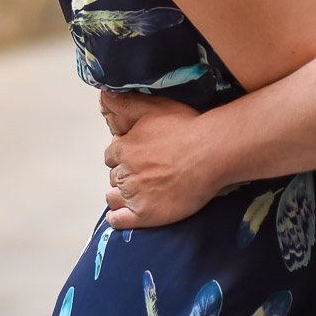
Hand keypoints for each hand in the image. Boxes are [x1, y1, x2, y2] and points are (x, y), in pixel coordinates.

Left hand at [98, 91, 215, 227]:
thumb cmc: (185, 127)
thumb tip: (104, 94)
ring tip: (132, 194)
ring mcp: (134, 195)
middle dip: (123, 175)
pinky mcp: (145, 214)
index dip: (122, 157)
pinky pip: (119, 221)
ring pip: (114, 197)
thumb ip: (127, 103)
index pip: (111, 156)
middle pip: (114, 177)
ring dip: (118, 196)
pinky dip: (116, 218)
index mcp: (123, 149)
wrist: (210, 153)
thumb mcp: (154, 107)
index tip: (134, 158)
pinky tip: (122, 215)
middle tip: (140, 175)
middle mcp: (124, 172)